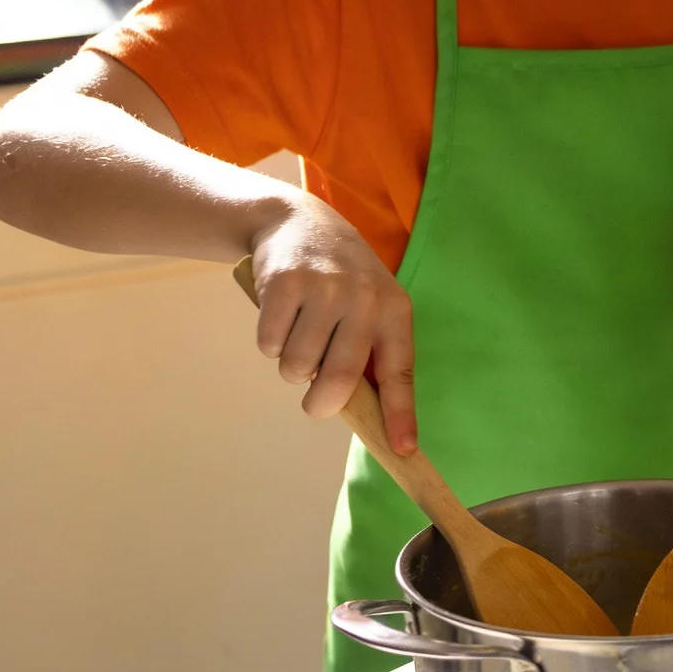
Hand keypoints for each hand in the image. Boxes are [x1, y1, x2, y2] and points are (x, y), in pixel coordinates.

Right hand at [246, 196, 414, 451]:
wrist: (300, 222)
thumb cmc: (342, 280)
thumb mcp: (372, 304)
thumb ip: (370, 351)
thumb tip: (367, 414)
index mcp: (395, 311)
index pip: (400, 372)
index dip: (401, 414)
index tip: (403, 449)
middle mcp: (365, 300)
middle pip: (339, 379)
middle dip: (322, 403)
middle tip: (315, 403)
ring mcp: (324, 290)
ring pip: (297, 366)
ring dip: (291, 368)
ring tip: (299, 338)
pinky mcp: (284, 284)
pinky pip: (269, 344)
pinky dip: (269, 343)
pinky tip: (281, 317)